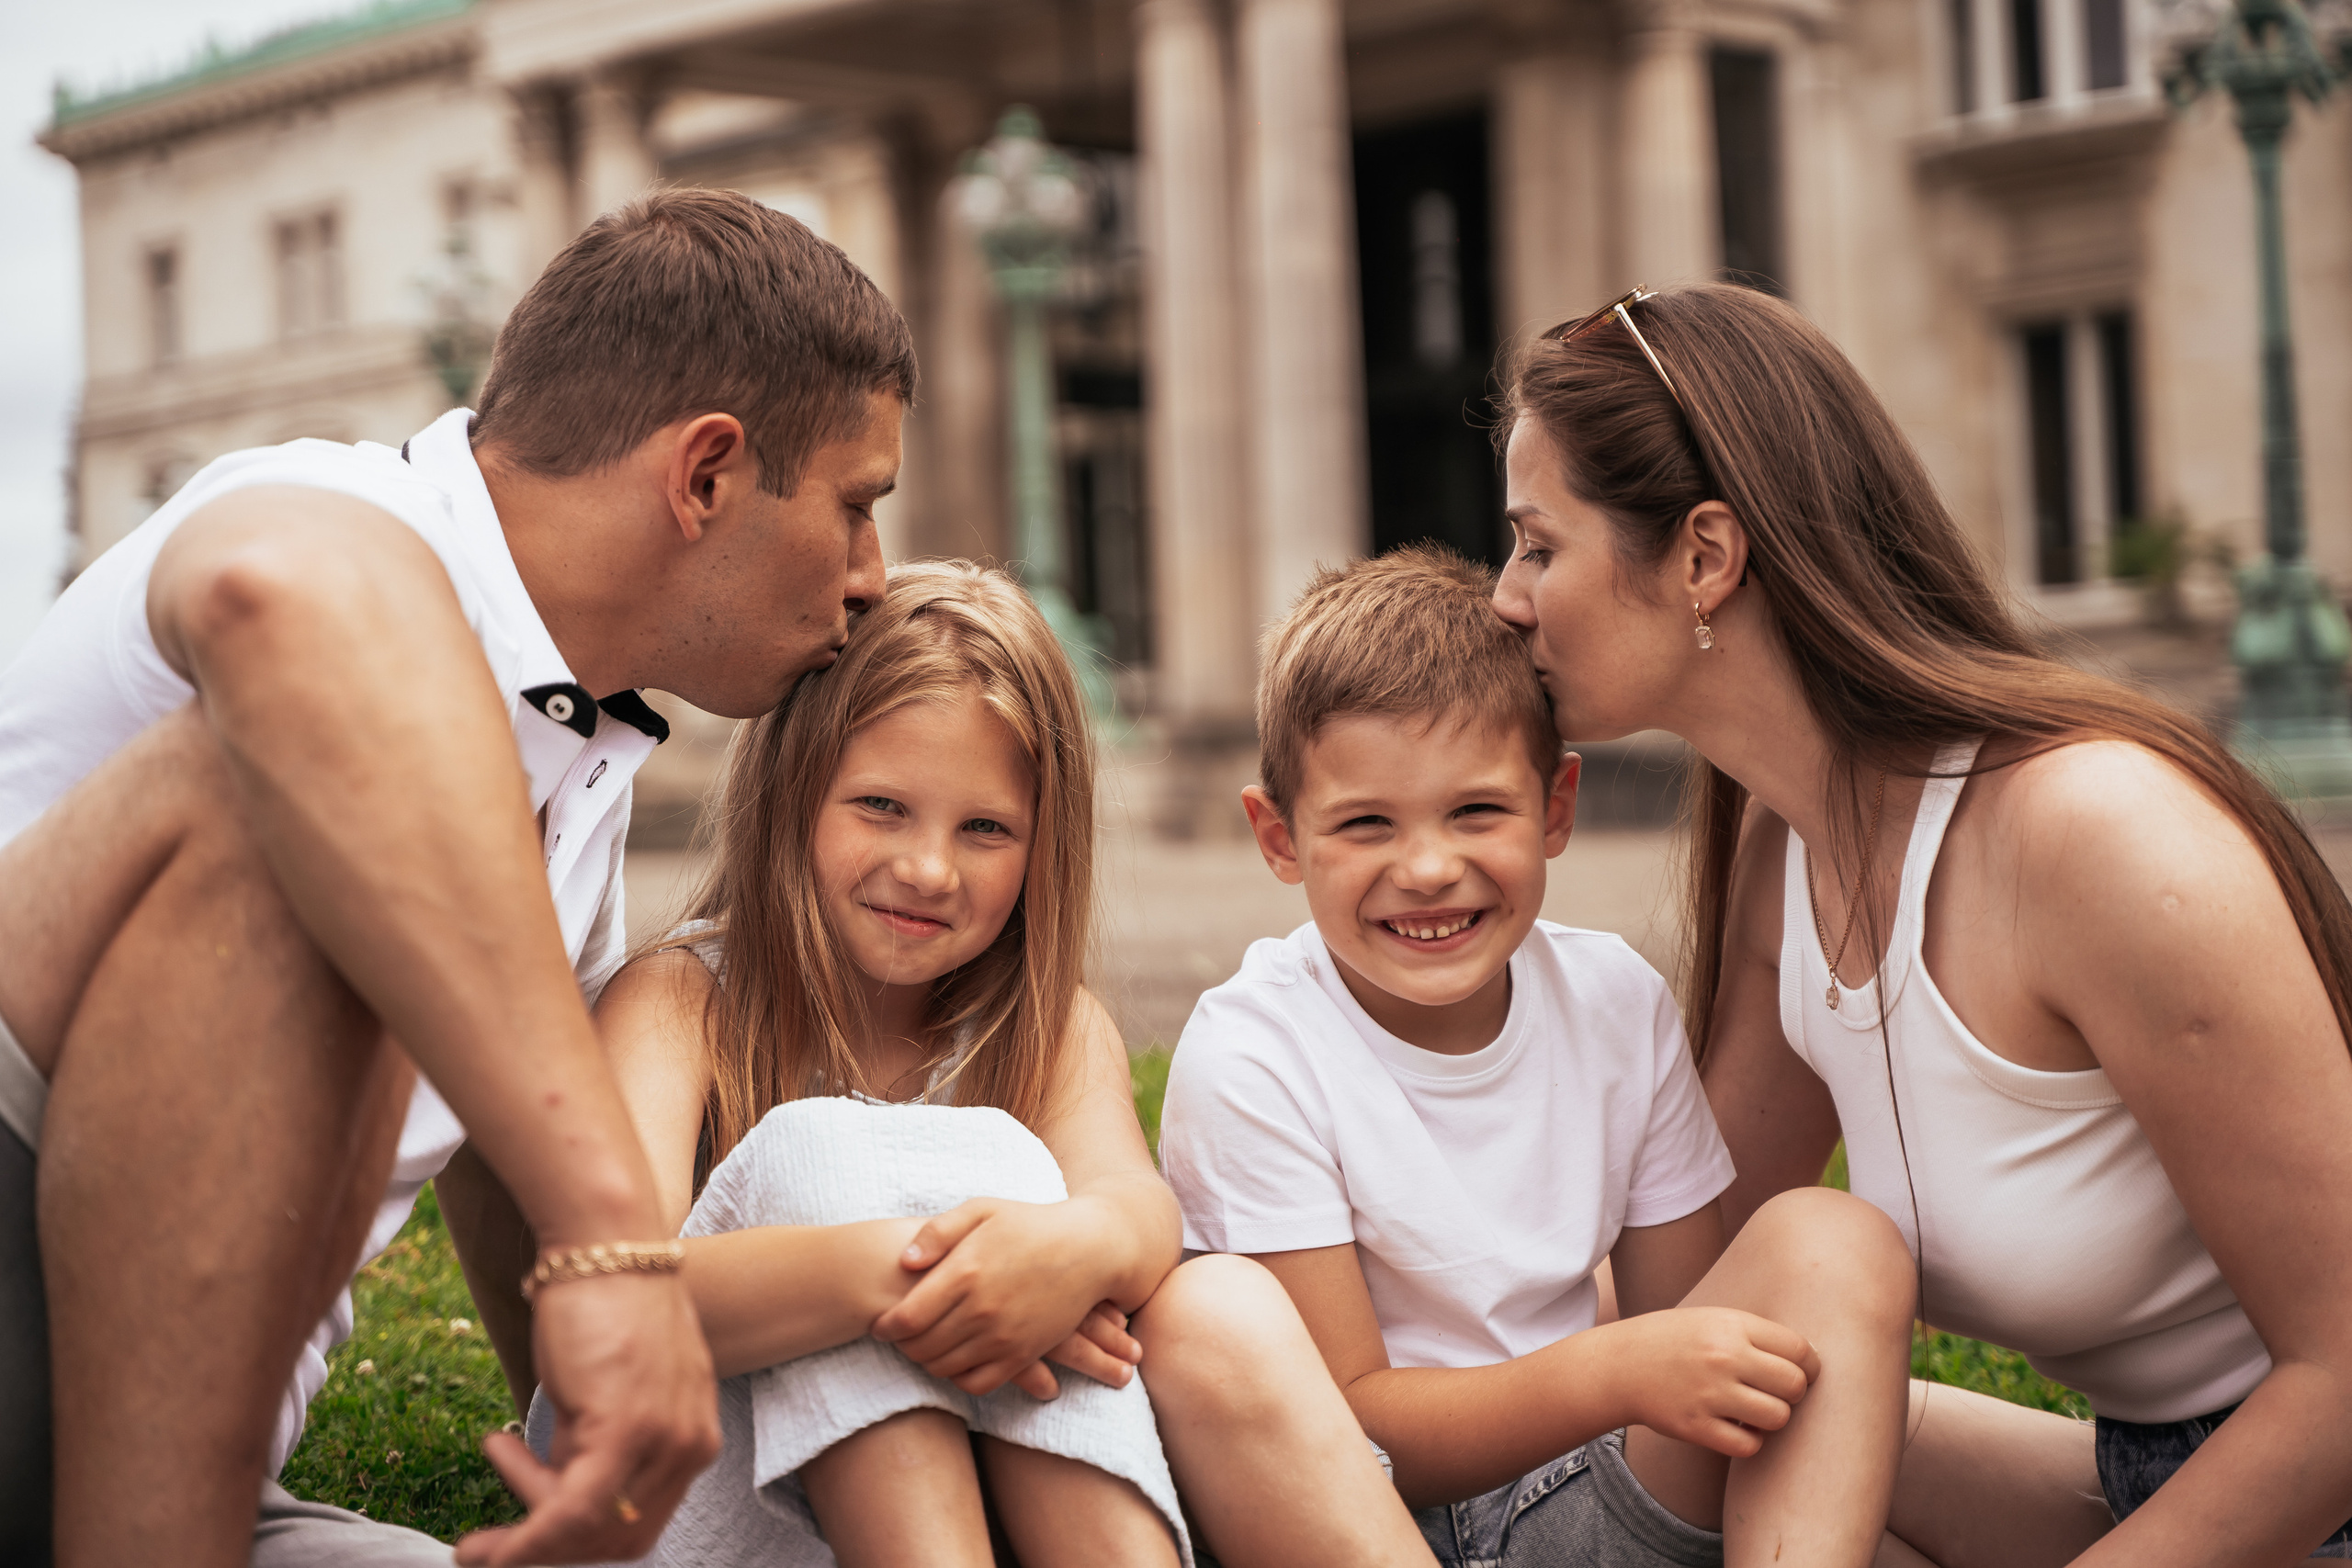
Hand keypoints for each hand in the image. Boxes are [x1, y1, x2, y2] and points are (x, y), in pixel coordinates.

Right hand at [454, 1270, 719, 1565]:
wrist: (603, 1245)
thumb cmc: (599, 1307)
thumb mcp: (606, 1393)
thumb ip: (597, 1448)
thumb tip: (558, 1492)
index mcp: (693, 1438)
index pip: (639, 1520)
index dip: (579, 1539)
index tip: (527, 1531)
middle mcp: (691, 1446)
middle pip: (619, 1536)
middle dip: (551, 1546)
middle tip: (492, 1539)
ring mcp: (666, 1439)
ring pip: (591, 1530)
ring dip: (527, 1543)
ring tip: (478, 1532)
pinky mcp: (627, 1430)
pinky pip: (572, 1513)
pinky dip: (525, 1543)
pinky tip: (482, 1548)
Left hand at [870, 1196, 1116, 1395]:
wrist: (1090, 1249)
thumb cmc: (1032, 1223)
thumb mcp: (983, 1209)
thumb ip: (938, 1232)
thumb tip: (904, 1261)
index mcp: (966, 1271)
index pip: (907, 1317)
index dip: (886, 1326)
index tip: (881, 1324)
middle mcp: (982, 1309)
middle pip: (921, 1347)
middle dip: (903, 1345)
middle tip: (900, 1336)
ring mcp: (1004, 1336)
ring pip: (945, 1367)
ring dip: (927, 1361)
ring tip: (925, 1346)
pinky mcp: (1023, 1354)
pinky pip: (977, 1383)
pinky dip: (958, 1378)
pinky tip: (956, 1359)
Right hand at [1602, 1306, 1818, 1458]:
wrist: (1620, 1365)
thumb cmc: (1675, 1341)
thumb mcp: (1713, 1319)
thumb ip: (1757, 1334)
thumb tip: (1809, 1360)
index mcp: (1731, 1325)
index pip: (1798, 1349)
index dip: (1809, 1365)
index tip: (1802, 1372)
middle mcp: (1723, 1357)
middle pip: (1794, 1385)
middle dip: (1794, 1393)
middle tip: (1776, 1393)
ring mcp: (1709, 1393)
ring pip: (1777, 1417)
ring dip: (1773, 1418)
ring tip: (1756, 1410)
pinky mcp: (1696, 1426)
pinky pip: (1749, 1445)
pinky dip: (1750, 1440)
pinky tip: (1738, 1427)